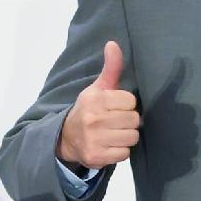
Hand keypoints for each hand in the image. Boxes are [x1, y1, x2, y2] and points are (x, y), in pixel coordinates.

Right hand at [60, 40, 140, 170]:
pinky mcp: (96, 157)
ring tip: (113, 133)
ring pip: (132, 137)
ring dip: (126, 136)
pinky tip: (109, 145)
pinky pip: (125, 153)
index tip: (114, 107)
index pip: (130, 101)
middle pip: (134, 120)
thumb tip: (113, 43)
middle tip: (115, 122)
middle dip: (128, 121)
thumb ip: (111, 68)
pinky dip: (120, 151)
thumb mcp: (98, 88)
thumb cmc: (89, 110)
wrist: (66, 137)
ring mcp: (94, 139)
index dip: (126, 105)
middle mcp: (92, 119)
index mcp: (94, 99)